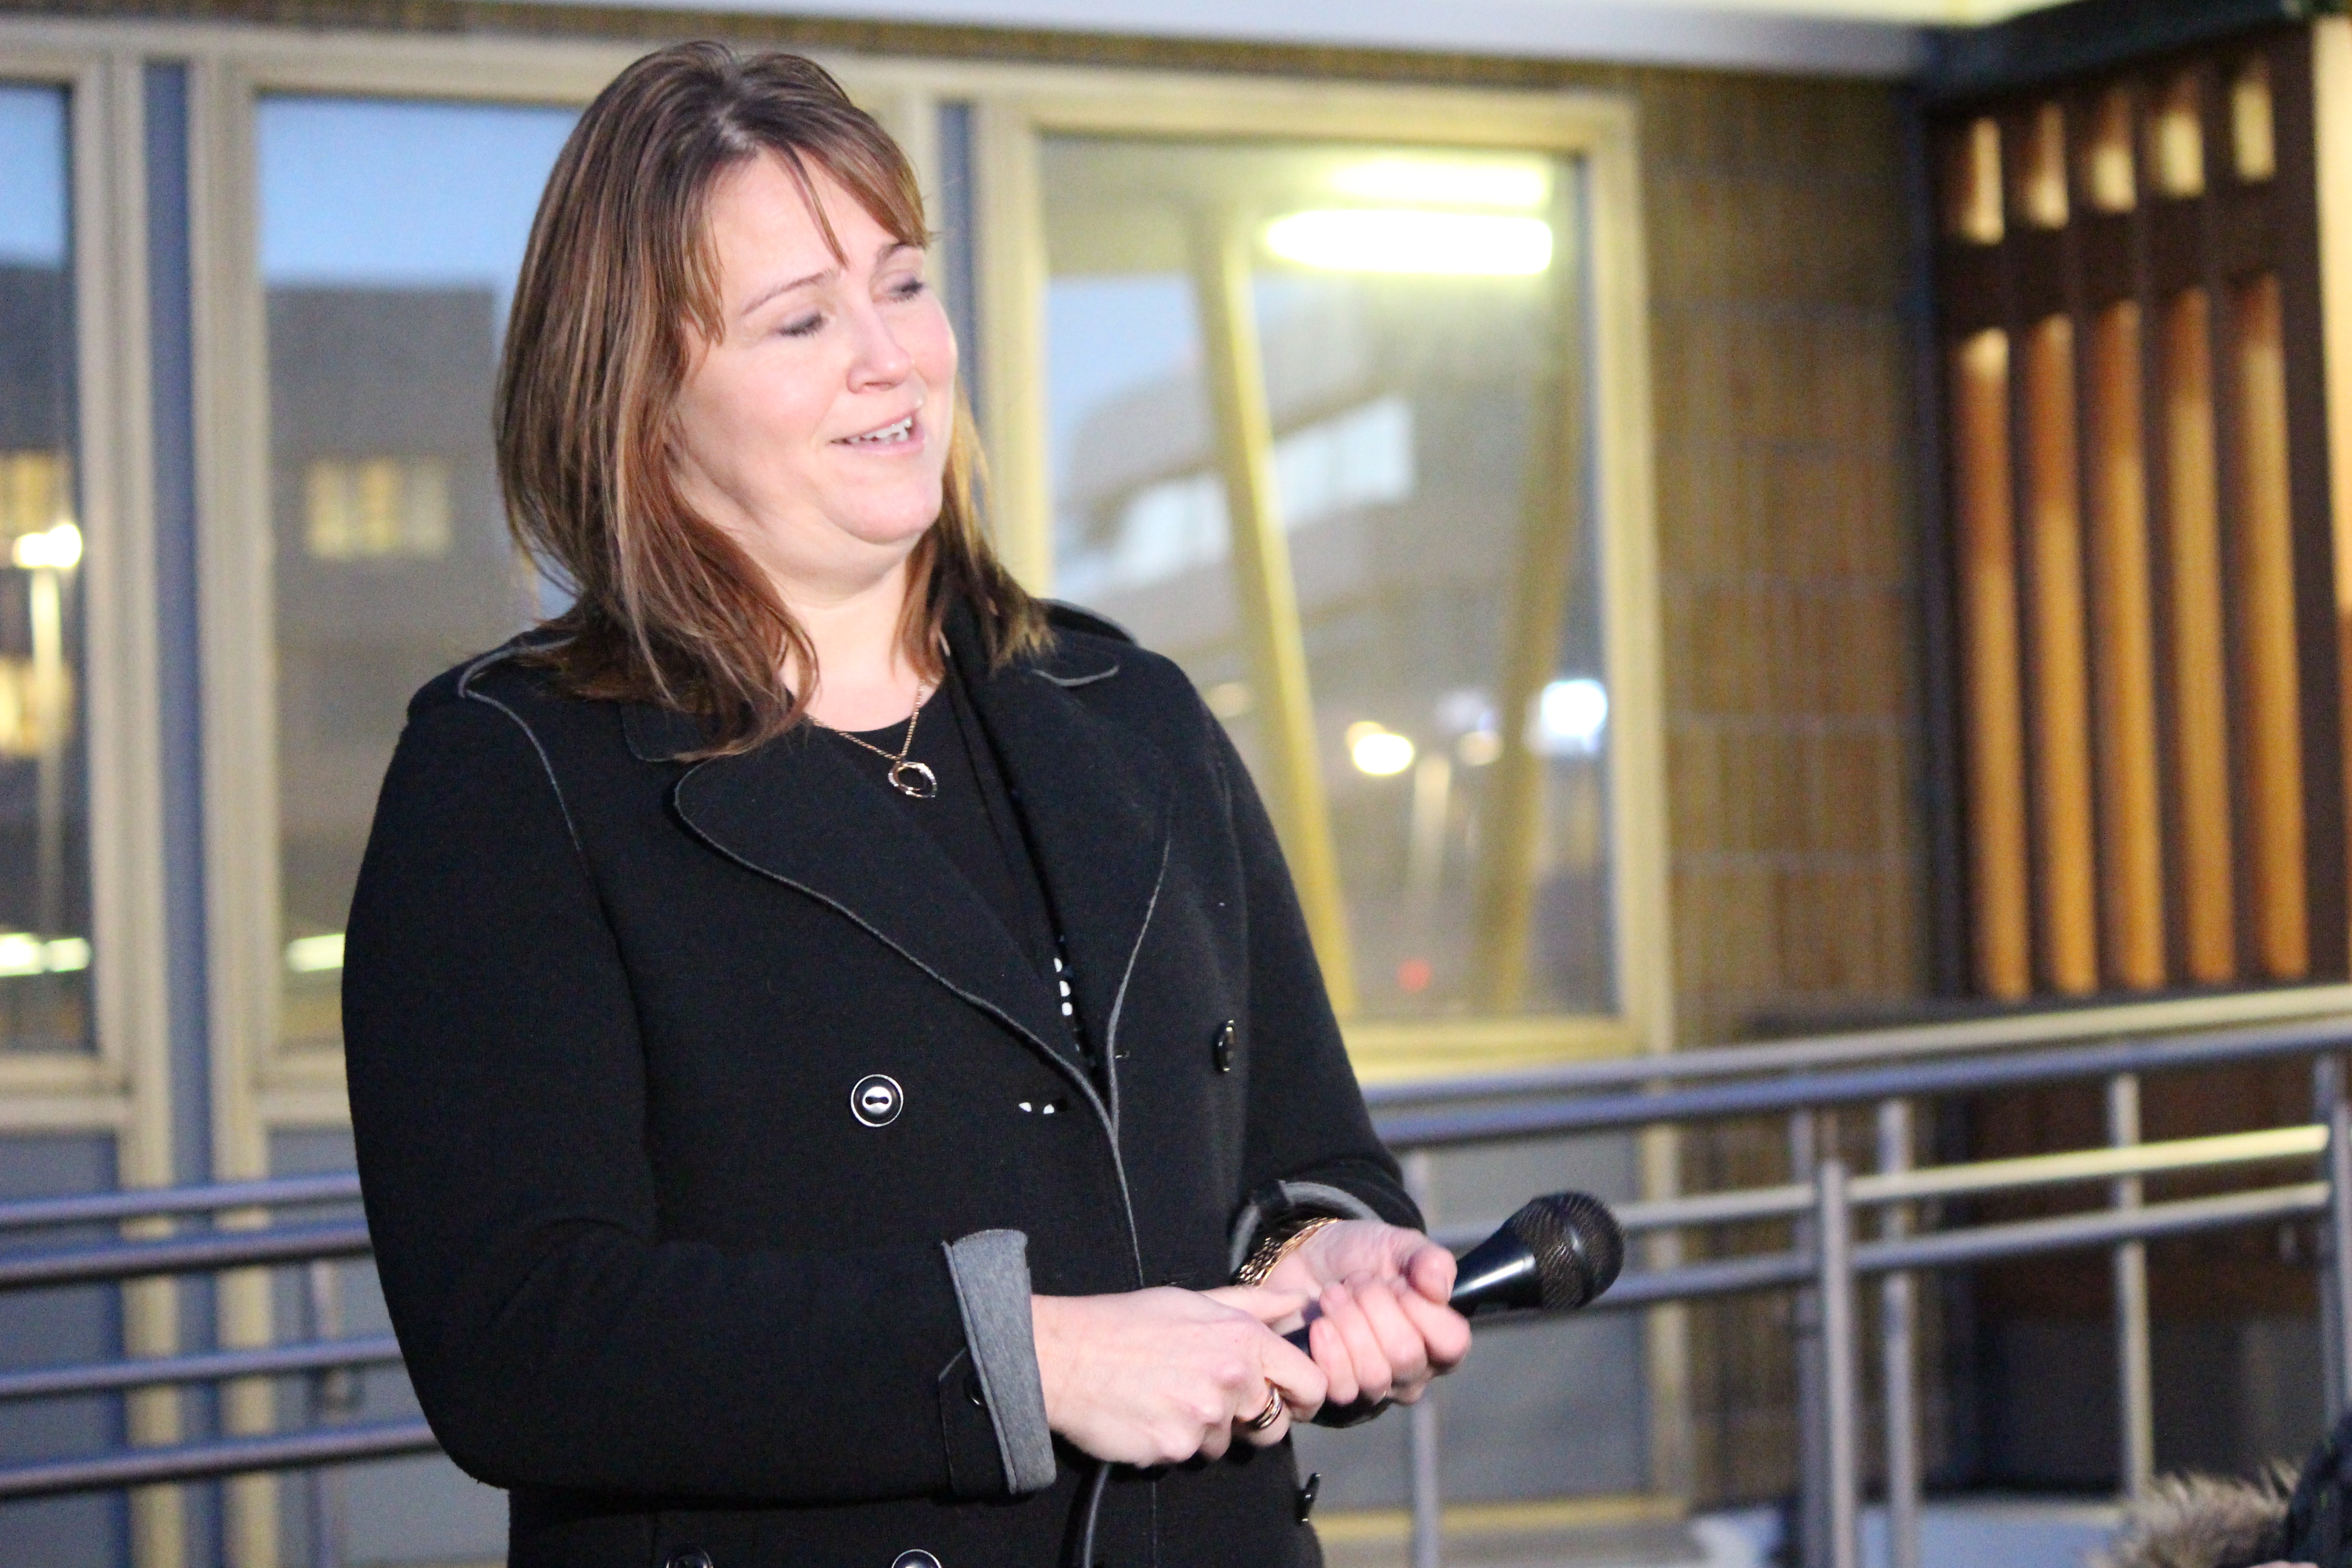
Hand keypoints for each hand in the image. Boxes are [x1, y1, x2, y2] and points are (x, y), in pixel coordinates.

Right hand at [1031, 1286, 1327, 1465]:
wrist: (1067, 1355)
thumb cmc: (1129, 1322)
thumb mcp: (1195, 1300)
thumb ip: (1254, 1303)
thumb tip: (1299, 1302)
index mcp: (1243, 1339)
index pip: (1311, 1384)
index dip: (1303, 1396)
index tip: (1287, 1400)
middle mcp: (1232, 1378)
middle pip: (1274, 1425)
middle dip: (1251, 1420)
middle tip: (1215, 1401)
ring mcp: (1205, 1417)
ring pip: (1228, 1443)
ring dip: (1207, 1430)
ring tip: (1170, 1398)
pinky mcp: (1176, 1448)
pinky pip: (1191, 1454)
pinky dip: (1175, 1441)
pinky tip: (1151, 1414)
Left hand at [1261, 1221, 1470, 1406]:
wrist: (1304, 1260)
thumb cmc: (1359, 1256)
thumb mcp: (1397, 1244)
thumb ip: (1428, 1260)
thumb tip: (1439, 1289)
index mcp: (1438, 1338)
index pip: (1452, 1343)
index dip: (1423, 1310)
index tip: (1399, 1282)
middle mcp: (1413, 1371)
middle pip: (1407, 1356)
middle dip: (1375, 1306)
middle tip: (1357, 1281)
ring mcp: (1376, 1387)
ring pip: (1374, 1374)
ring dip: (1348, 1322)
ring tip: (1333, 1294)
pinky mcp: (1338, 1392)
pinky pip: (1342, 1387)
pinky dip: (1328, 1347)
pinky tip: (1320, 1323)